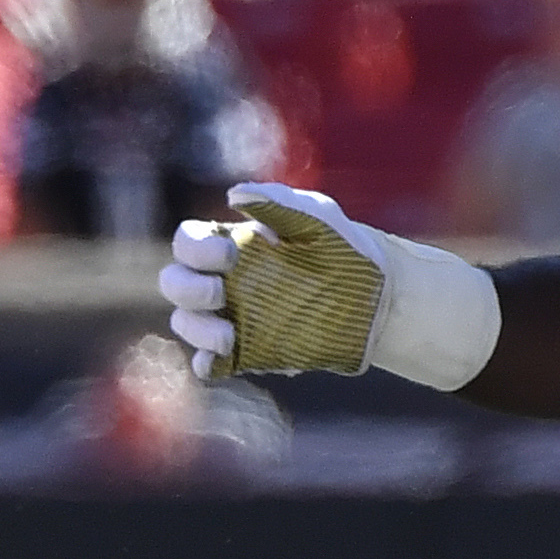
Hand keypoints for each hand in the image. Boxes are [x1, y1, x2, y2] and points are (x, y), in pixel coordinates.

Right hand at [168, 182, 500, 389]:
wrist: (384, 301)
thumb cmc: (350, 252)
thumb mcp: (320, 218)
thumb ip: (280, 202)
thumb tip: (233, 195)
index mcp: (233, 246)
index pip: (188, 243)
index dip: (195, 249)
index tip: (228, 254)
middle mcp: (226, 282)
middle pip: (175, 284)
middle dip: (187, 288)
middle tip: (220, 291)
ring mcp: (234, 319)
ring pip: (186, 324)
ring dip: (196, 329)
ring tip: (228, 335)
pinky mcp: (249, 354)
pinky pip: (210, 364)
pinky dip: (206, 364)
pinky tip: (223, 357)